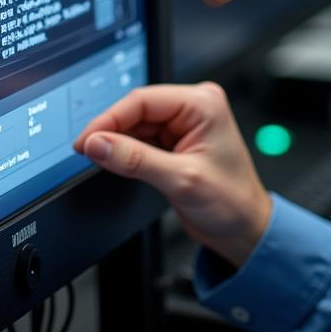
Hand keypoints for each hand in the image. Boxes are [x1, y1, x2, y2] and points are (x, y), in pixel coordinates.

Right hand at [73, 82, 271, 268]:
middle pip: (137, 110)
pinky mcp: (174, 142)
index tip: (87, 139)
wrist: (245, 231)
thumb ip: (135, 160)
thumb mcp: (181, 180)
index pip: (143, 100)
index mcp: (202, 104)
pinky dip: (125, 151)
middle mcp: (193, 108)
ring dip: (116, 142)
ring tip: (97, 158)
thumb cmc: (233, 203)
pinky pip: (140, 139)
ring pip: (135, 125)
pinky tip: (114, 161)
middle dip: (111, 130)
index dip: (110, 118)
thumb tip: (99, 144)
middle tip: (85, 150)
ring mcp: (183, 124)